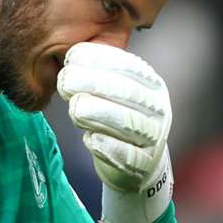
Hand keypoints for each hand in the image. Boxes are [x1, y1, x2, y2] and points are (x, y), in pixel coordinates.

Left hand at [57, 42, 173, 222]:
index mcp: (150, 84)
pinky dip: (109, 147)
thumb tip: (70, 60)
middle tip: (65, 82)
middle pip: (128, 92)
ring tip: (75, 109)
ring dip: (99, 113)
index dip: (100, 60)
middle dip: (94, 83)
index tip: (72, 58)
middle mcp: (157, 107)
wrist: (138, 164)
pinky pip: (129, 156)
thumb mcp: (112, 93)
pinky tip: (91, 139)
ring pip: (129, 122)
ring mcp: (154, 136)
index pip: (128, 66)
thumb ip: (96, 77)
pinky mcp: (145, 163)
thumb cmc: (117, 119)